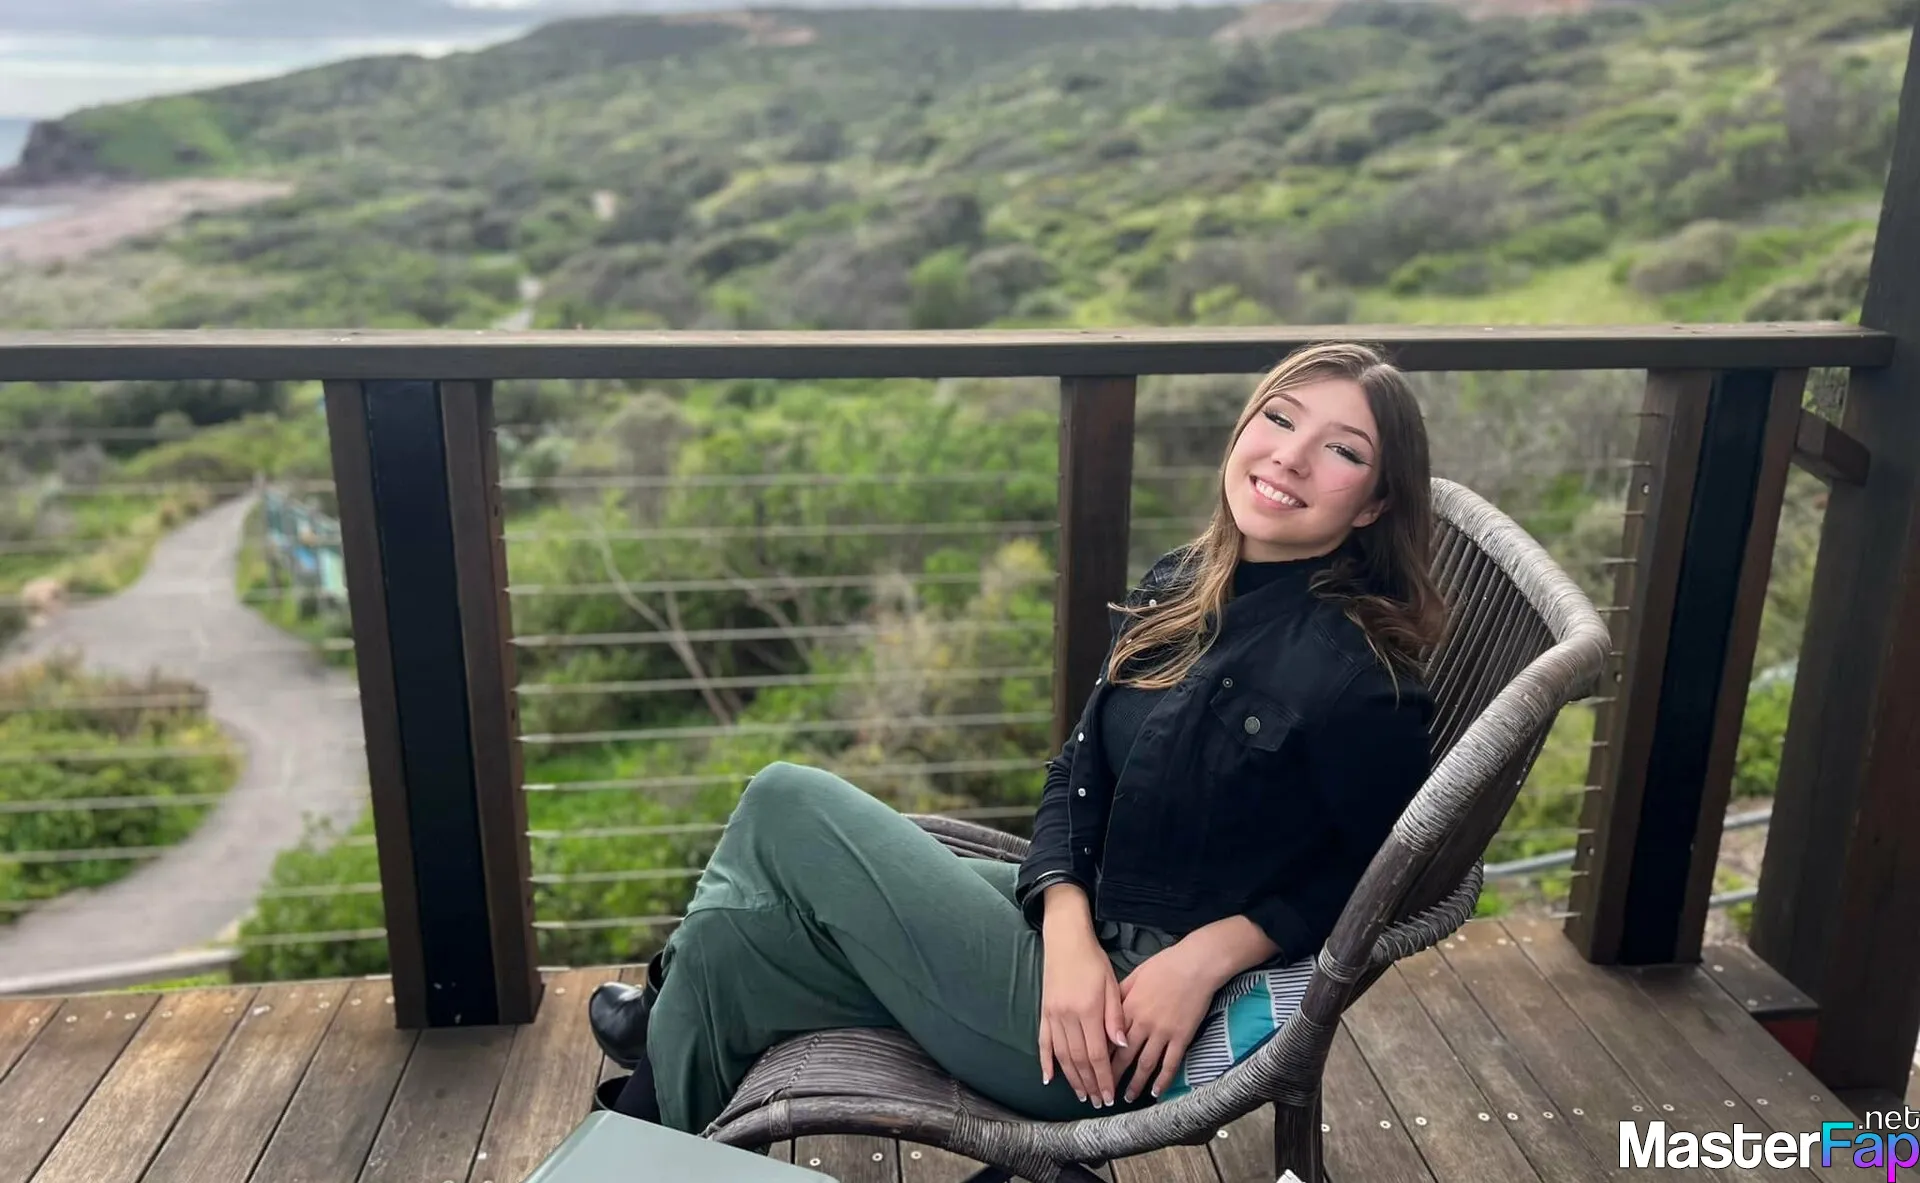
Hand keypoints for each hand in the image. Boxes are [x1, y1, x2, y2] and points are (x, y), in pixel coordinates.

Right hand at [1038, 892, 1126, 1107]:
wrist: (1065, 941)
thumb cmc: (1093, 961)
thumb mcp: (1112, 985)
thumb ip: (1115, 1016)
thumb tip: (1120, 1045)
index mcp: (1088, 1011)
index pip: (1096, 1054)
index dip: (1103, 1078)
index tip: (1110, 1095)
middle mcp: (1068, 1017)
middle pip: (1078, 1060)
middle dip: (1089, 1084)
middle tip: (1098, 1103)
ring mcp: (1052, 1016)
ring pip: (1061, 1055)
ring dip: (1071, 1079)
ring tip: (1081, 1095)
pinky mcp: (1044, 1013)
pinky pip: (1043, 1042)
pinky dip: (1045, 1062)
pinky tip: (1048, 1078)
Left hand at [1111, 942, 1223, 1101]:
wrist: (1195, 964)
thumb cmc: (1164, 965)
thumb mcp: (1135, 975)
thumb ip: (1119, 995)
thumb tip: (1104, 1009)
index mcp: (1128, 1008)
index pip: (1109, 1039)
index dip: (1099, 1057)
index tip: (1091, 1071)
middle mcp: (1142, 1024)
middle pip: (1123, 1056)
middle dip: (1112, 1077)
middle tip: (1104, 1093)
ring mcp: (1163, 1032)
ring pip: (1145, 1064)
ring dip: (1135, 1083)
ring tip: (1127, 1098)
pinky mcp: (1181, 1036)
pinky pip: (1170, 1063)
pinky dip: (1163, 1080)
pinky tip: (1156, 1092)